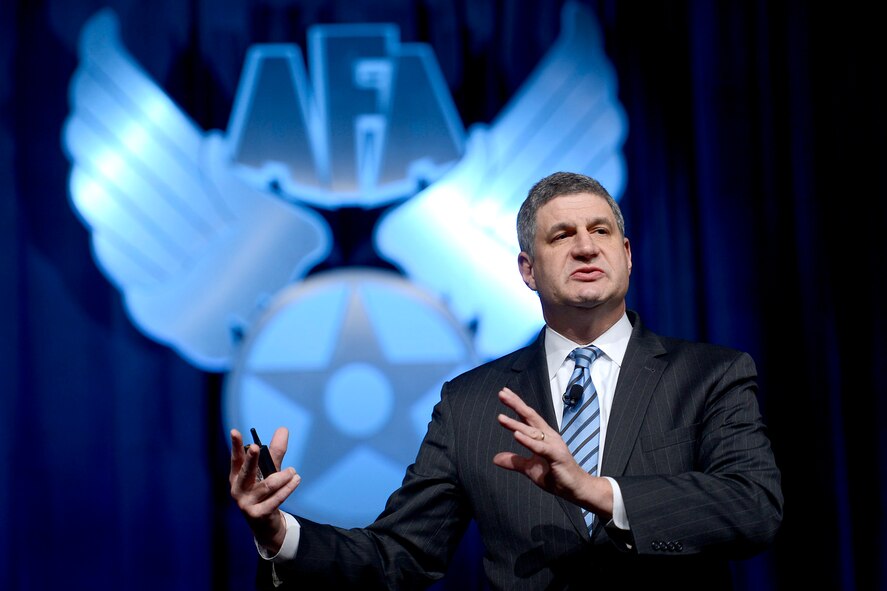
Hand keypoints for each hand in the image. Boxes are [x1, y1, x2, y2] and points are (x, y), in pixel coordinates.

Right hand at [229, 427, 300, 553]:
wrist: (265, 525)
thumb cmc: (265, 492)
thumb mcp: (269, 471)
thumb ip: (275, 451)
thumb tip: (283, 429)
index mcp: (237, 476)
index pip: (236, 459)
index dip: (235, 445)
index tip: (234, 431)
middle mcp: (238, 489)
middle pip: (246, 471)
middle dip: (251, 459)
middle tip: (255, 447)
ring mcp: (246, 503)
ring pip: (267, 485)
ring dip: (282, 476)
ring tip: (293, 471)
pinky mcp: (258, 514)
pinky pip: (276, 499)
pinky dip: (287, 488)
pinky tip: (296, 480)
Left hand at [492, 388, 612, 518]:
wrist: (575, 488)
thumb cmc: (556, 475)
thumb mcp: (529, 469)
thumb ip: (514, 461)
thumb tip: (495, 458)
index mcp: (542, 436)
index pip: (527, 417)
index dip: (516, 405)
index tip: (503, 393)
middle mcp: (548, 436)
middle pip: (530, 416)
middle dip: (516, 405)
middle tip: (502, 393)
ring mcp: (553, 445)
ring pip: (532, 431)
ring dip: (516, 424)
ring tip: (500, 418)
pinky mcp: (556, 456)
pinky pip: (540, 447)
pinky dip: (528, 441)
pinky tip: (516, 435)